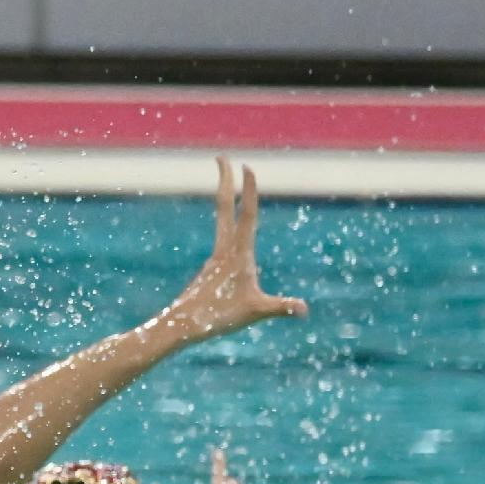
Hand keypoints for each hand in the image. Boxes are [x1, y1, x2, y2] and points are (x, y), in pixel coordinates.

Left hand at [151, 159, 307, 342]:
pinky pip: (223, 242)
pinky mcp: (210, 270)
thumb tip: (303, 309)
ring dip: (226, 199)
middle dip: (225, 180)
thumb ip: (281, 307)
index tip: (248, 167)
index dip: (248, 192)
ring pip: (222, 222)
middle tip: (222, 157)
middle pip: (224, 207)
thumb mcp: (255, 312)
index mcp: (237, 254)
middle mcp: (224, 250)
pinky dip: (228, 226)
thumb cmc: (217, 318)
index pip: (246, 215)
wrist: (181, 326)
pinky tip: (230, 231)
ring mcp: (215, 259)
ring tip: (228, 181)